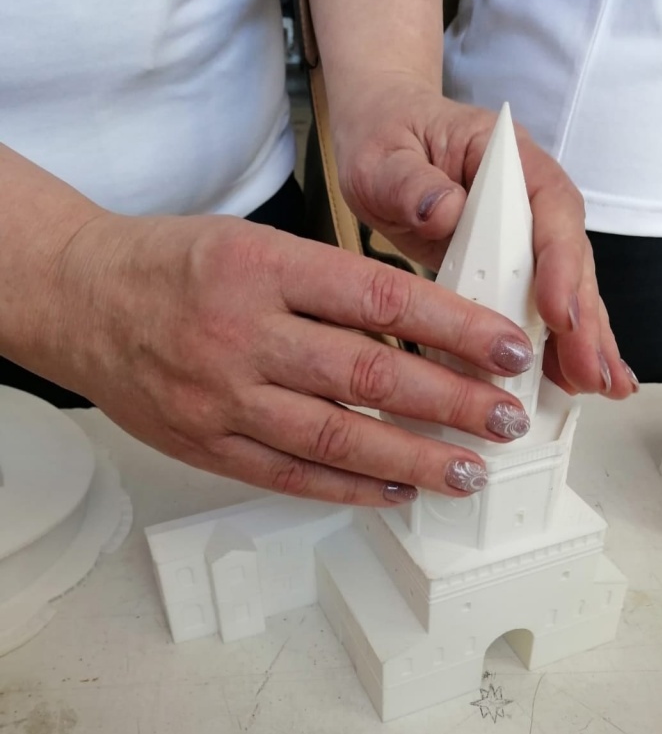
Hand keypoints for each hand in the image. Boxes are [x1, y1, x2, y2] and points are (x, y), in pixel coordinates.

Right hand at [52, 214, 536, 504]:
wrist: (81, 299)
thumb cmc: (173, 265)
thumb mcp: (254, 243)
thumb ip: (329, 284)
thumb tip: (422, 330)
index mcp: (262, 266)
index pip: (380, 298)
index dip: (454, 328)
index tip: (507, 349)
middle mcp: (243, 333)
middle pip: (369, 375)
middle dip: (452, 403)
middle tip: (506, 420)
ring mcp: (222, 397)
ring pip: (336, 437)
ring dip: (413, 458)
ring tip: (468, 470)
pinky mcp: (206, 445)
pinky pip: (290, 475)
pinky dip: (350, 487)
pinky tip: (397, 490)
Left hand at [330, 81, 637, 399]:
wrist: (385, 137)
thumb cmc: (387, 140)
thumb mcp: (384, 158)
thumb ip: (410, 182)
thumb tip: (444, 210)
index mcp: (509, 160)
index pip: (550, 209)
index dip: (559, 264)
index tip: (558, 312)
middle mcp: (531, 198)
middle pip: (571, 260)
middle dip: (584, 321)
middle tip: (589, 373)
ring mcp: (528, 236)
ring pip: (569, 290)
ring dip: (586, 341)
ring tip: (601, 386)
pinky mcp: (515, 268)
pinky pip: (544, 307)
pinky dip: (563, 345)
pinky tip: (577, 379)